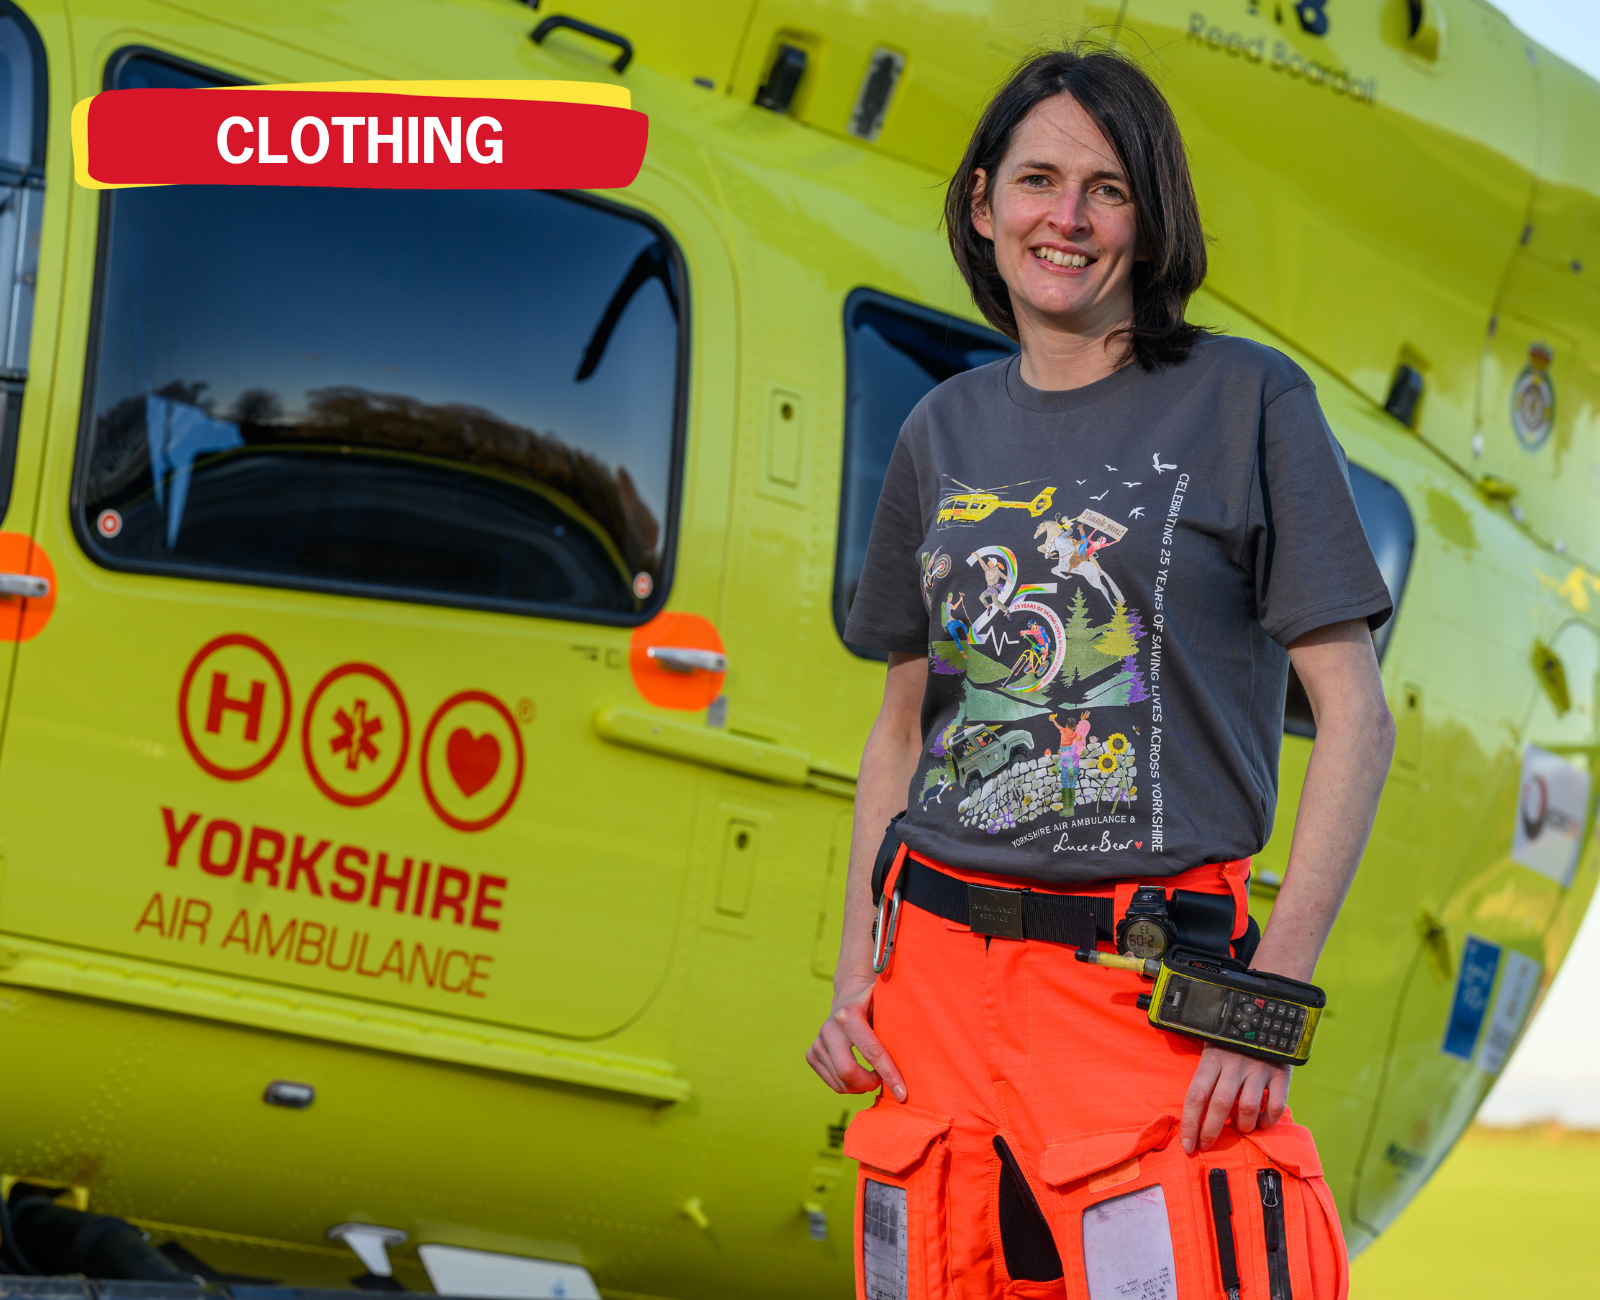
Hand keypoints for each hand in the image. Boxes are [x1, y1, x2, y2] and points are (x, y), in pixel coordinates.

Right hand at [806, 974, 906, 1101]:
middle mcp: (829, 1028)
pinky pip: (832, 1083)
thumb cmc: (876, 1003)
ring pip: (840, 1082)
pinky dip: (848, 1086)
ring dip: (860, 1086)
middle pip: (847, 1071)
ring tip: (873, 1076)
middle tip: (881, 1082)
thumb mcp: (888, 1001)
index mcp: (849, 1015)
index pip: (871, 1052)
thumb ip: (901, 1012)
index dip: (889, 1075)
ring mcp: (818, 1042)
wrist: (848, 996)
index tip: (903, 1094)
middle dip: (868, 1084)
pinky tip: (859, 1075)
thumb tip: (928, 1027)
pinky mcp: (812, 1054)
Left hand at [1181, 1044, 1290, 1153]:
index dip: (1189, 1122)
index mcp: (1213, 1057)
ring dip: (1243, 1125)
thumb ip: (1205, 1074)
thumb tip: (1192, 1110)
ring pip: (1247, 1108)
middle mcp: (1234, 1063)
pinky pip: (1275, 1105)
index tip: (1187, 1145)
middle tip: (1207, 1146)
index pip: (1196, 1094)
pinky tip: (1263, 1121)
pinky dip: (1268, 1120)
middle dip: (1211, 1131)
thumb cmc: (1232, 1039)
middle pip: (1219, 1104)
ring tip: (1242, 1127)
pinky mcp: (1281, 1073)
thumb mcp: (1213, 1046)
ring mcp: (1258, 1068)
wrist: (1267, 1015)